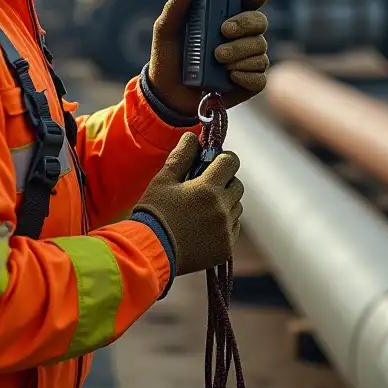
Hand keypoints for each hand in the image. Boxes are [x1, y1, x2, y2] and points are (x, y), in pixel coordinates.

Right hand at [133, 132, 243, 276]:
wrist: (150, 251)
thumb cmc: (154, 212)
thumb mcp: (163, 179)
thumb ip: (182, 156)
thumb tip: (193, 137)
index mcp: (208, 188)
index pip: (231, 162)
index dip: (222, 159)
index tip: (212, 163)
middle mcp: (222, 209)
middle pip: (237, 185)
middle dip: (224, 181)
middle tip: (204, 187)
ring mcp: (226, 230)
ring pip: (237, 207)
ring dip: (225, 203)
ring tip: (202, 209)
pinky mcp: (226, 249)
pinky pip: (234, 227)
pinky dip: (225, 223)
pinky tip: (205, 225)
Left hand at [148, 0, 269, 117]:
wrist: (167, 92)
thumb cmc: (169, 57)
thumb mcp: (165, 31)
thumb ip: (174, 9)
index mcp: (224, 18)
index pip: (248, 2)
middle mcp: (240, 37)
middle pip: (260, 22)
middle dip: (245, 24)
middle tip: (224, 31)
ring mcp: (246, 60)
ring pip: (260, 50)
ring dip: (239, 52)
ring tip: (217, 59)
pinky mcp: (247, 84)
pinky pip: (259, 78)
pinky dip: (246, 75)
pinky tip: (230, 76)